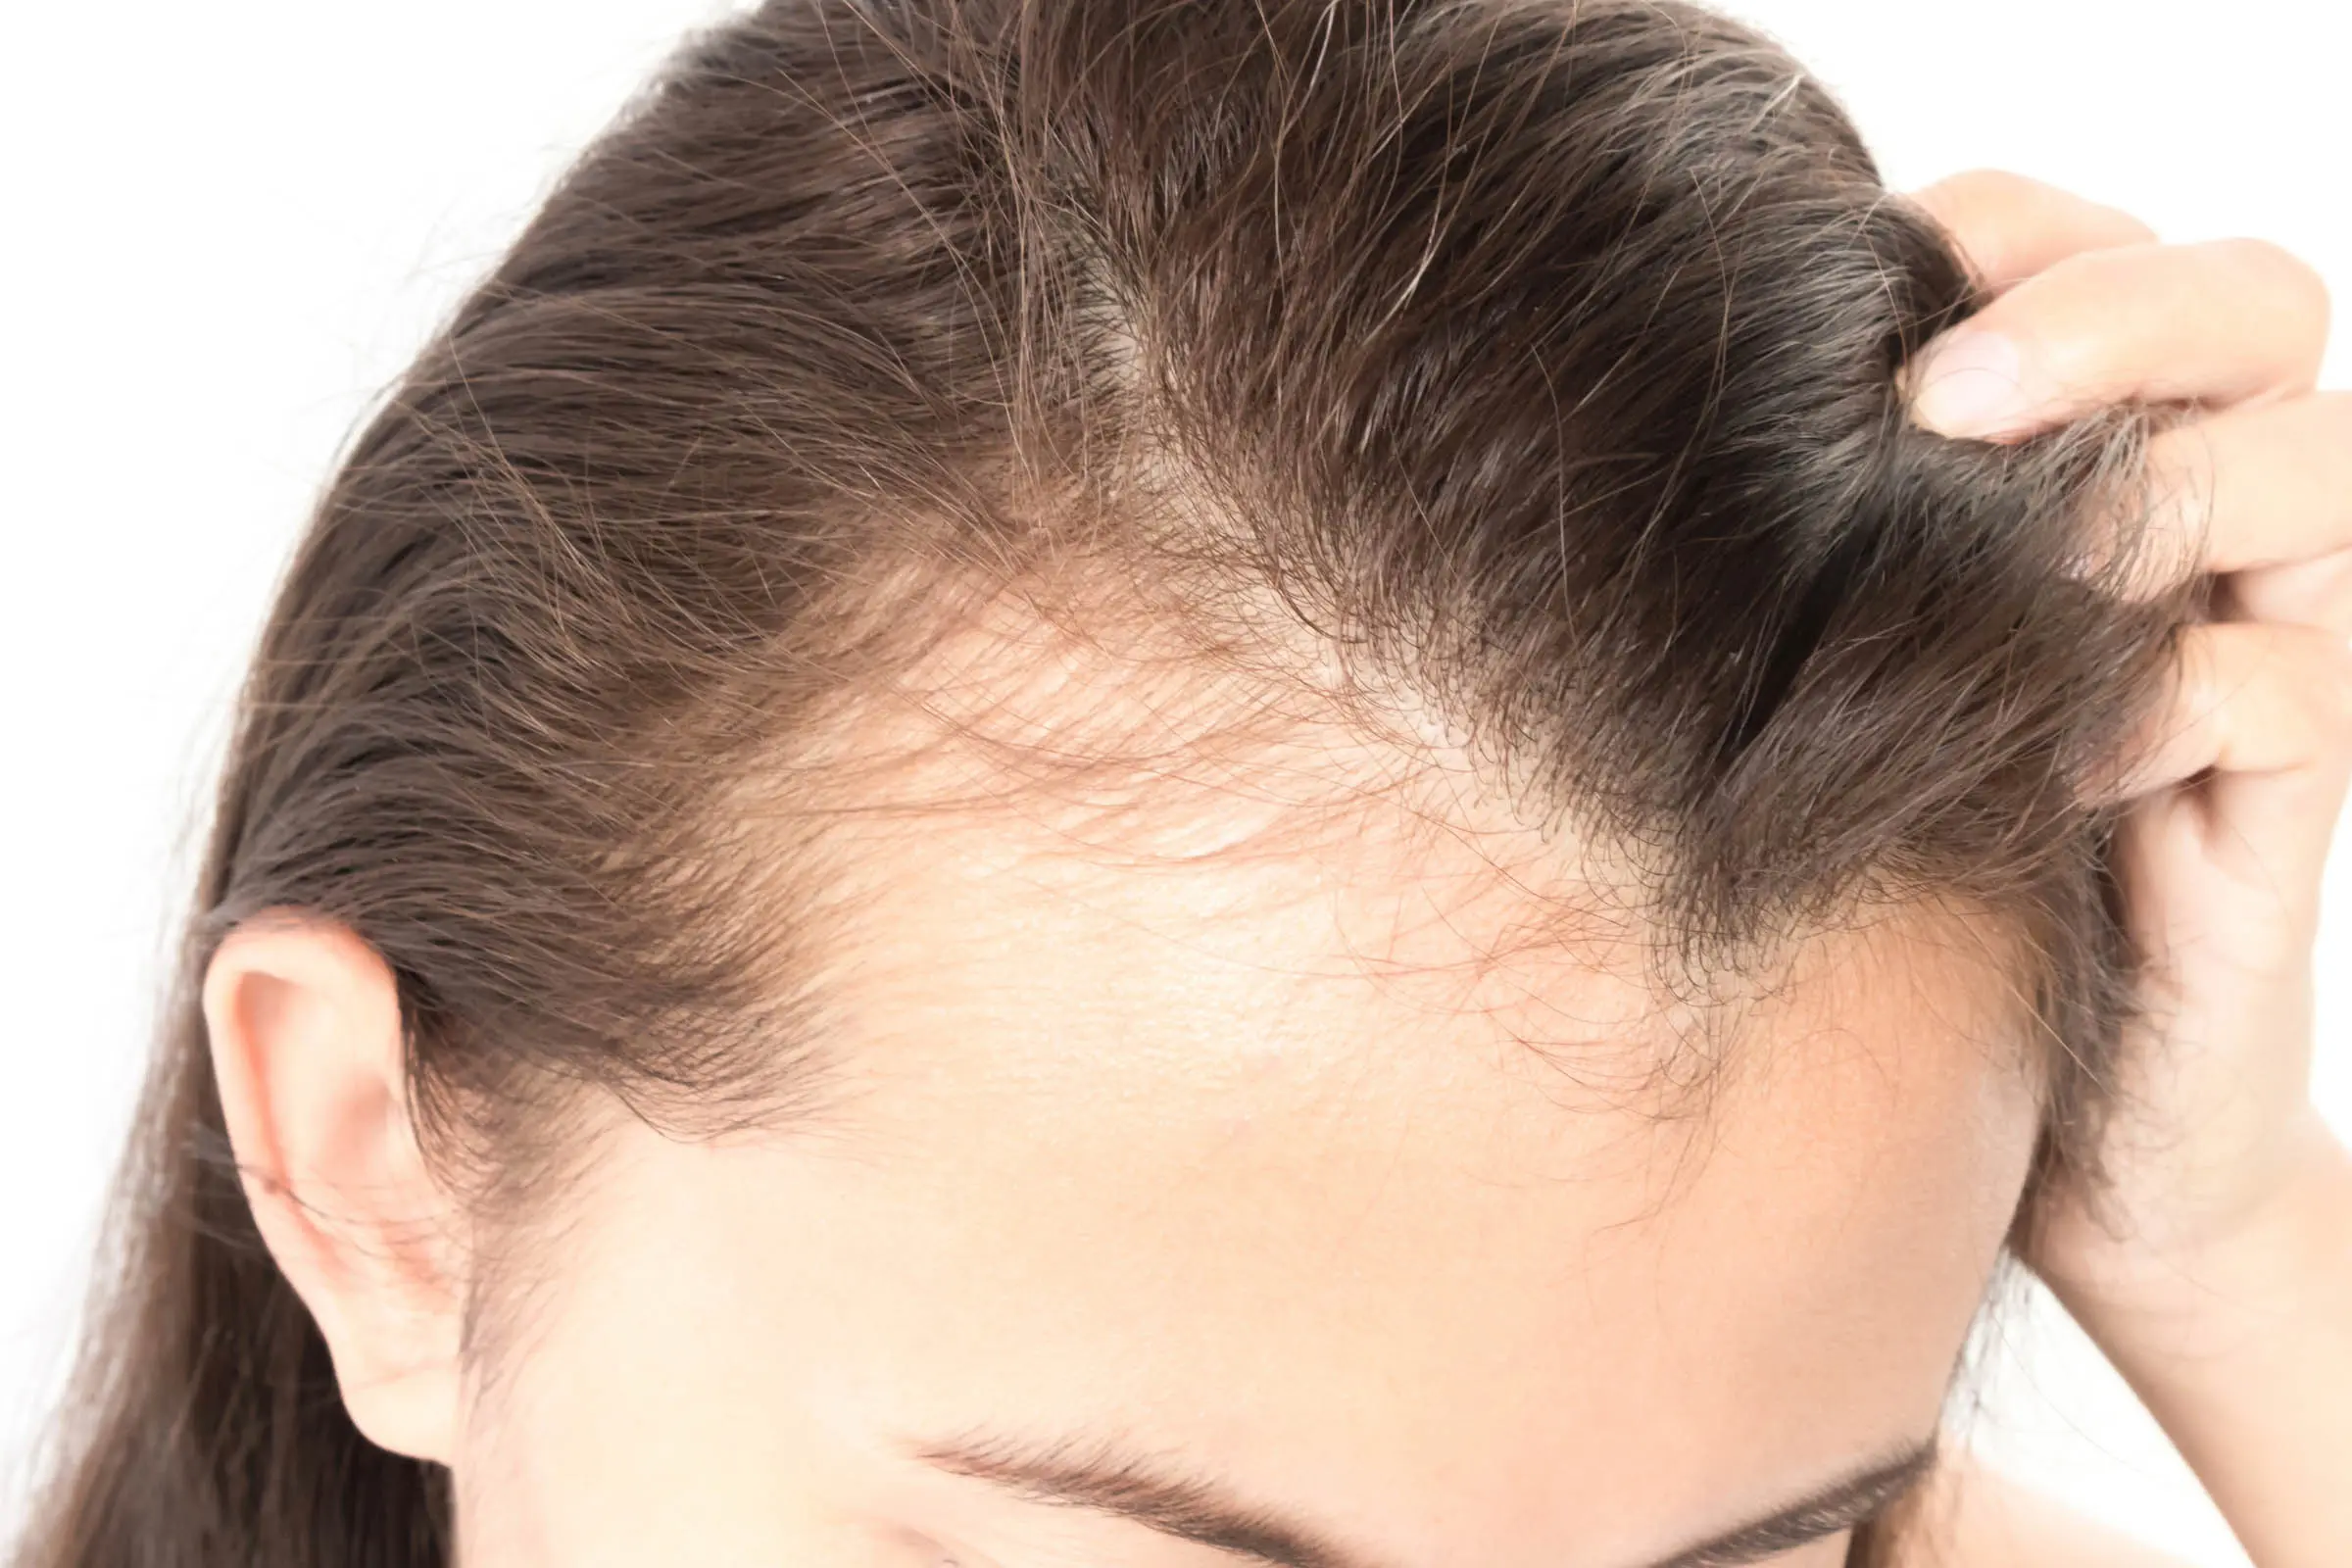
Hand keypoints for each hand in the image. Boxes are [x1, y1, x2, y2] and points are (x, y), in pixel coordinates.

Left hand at [1901, 170, 2351, 1291]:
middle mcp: (2223, 537)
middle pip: (2260, 311)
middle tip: (1939, 398)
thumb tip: (1731, 395)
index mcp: (2119, 462)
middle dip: (2109, 314)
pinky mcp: (2283, 814)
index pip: (2121, 258)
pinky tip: (2040, 762)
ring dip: (2145, 491)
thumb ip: (1859, 529)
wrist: (2046, 1119)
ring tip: (2000, 559)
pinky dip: (2156, 703)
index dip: (2019, 230)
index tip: (1871, 256)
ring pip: (2313, 469)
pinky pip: (2279, 694)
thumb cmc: (1914, 859)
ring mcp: (2272, 663)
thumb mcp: (1865, 662)